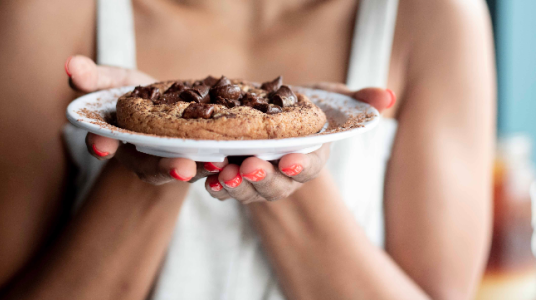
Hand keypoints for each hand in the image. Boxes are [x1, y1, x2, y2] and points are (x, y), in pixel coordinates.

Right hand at [66, 55, 226, 184]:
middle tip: (182, 168)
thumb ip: (95, 77)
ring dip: (201, 168)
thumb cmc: (140, 94)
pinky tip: (239, 155)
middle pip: (153, 167)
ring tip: (216, 162)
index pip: (107, 145)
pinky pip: (212, 163)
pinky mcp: (202, 159)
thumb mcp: (117, 82)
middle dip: (167, 168)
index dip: (103, 145)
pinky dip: (224, 160)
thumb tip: (70, 64)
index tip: (102, 146)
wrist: (174, 106)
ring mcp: (175, 162)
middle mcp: (146, 158)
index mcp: (119, 142)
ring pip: (187, 169)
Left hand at [204, 83, 395, 203]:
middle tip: (248, 165)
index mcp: (310, 157)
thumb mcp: (328, 98)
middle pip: (277, 185)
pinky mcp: (235, 180)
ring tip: (225, 172)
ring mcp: (259, 180)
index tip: (288, 161)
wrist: (266, 115)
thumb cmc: (302, 107)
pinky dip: (217, 188)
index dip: (300, 166)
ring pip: (249, 191)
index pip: (309, 167)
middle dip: (263, 178)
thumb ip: (356, 99)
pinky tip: (209, 180)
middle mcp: (285, 175)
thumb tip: (385, 96)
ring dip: (237, 185)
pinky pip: (226, 190)